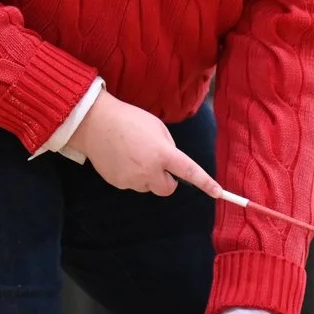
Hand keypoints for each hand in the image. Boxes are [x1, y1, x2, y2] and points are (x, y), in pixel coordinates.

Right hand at [70, 92, 220, 198]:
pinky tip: (122, 158)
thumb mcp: (156, 127)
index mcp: (162, 154)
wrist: (94, 124)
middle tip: (157, 163)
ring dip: (147, 176)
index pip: (189, 172)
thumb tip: (170, 164)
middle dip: (167, 180)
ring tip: (133, 154)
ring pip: (148, 186)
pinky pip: (132, 184)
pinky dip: (131, 175)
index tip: (219, 193)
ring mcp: (132, 180)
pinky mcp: (118, 183)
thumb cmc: (129, 120)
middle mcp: (149, 171)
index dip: (206, 183)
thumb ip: (168, 147)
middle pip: (167, 189)